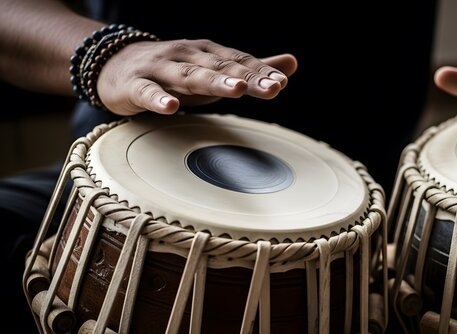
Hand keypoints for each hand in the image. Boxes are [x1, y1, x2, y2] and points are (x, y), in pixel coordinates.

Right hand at [97, 39, 297, 114]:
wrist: (116, 65)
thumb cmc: (175, 72)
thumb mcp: (215, 70)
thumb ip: (251, 70)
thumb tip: (291, 63)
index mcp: (207, 53)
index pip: (237, 61)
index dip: (259, 72)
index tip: (280, 83)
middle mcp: (186, 56)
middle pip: (219, 68)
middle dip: (246, 78)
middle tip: (271, 88)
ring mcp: (160, 69)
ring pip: (188, 76)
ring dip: (213, 82)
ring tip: (236, 91)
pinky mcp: (135, 85)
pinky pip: (147, 92)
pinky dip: (158, 99)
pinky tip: (171, 108)